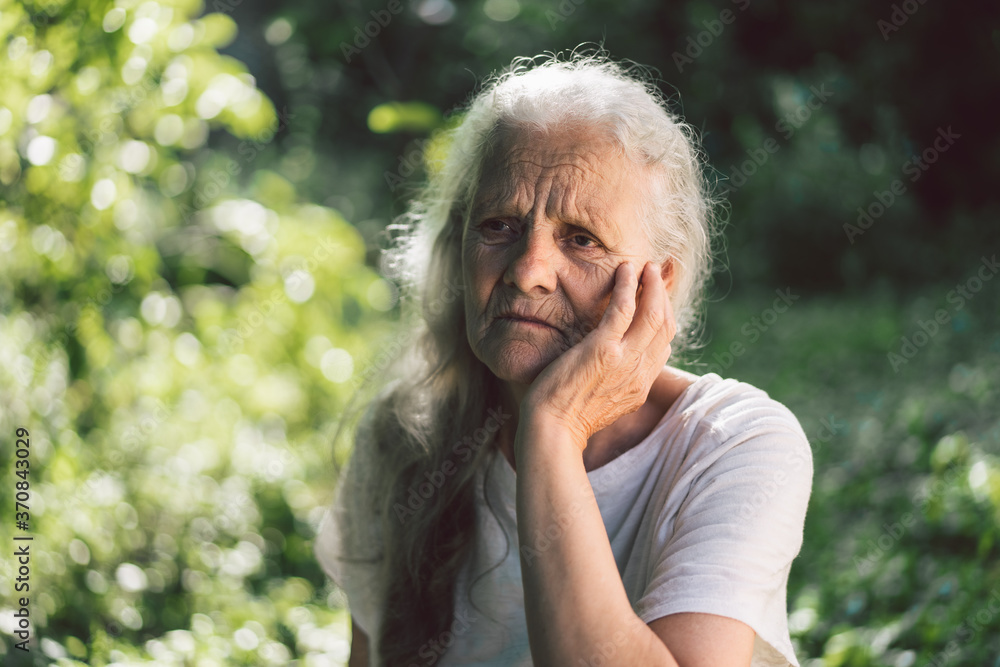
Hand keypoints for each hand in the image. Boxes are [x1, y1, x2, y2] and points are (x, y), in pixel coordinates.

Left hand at [521, 261, 676, 448]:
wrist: (552, 431)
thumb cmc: (565, 417)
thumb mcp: (602, 401)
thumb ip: (615, 382)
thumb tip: (613, 368)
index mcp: (640, 386)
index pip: (663, 345)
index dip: (664, 317)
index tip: (657, 299)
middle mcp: (640, 374)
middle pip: (665, 326)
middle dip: (663, 295)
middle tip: (654, 273)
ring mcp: (625, 362)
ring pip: (653, 314)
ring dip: (651, 285)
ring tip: (644, 266)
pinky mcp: (604, 349)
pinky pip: (625, 308)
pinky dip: (628, 285)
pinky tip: (624, 270)